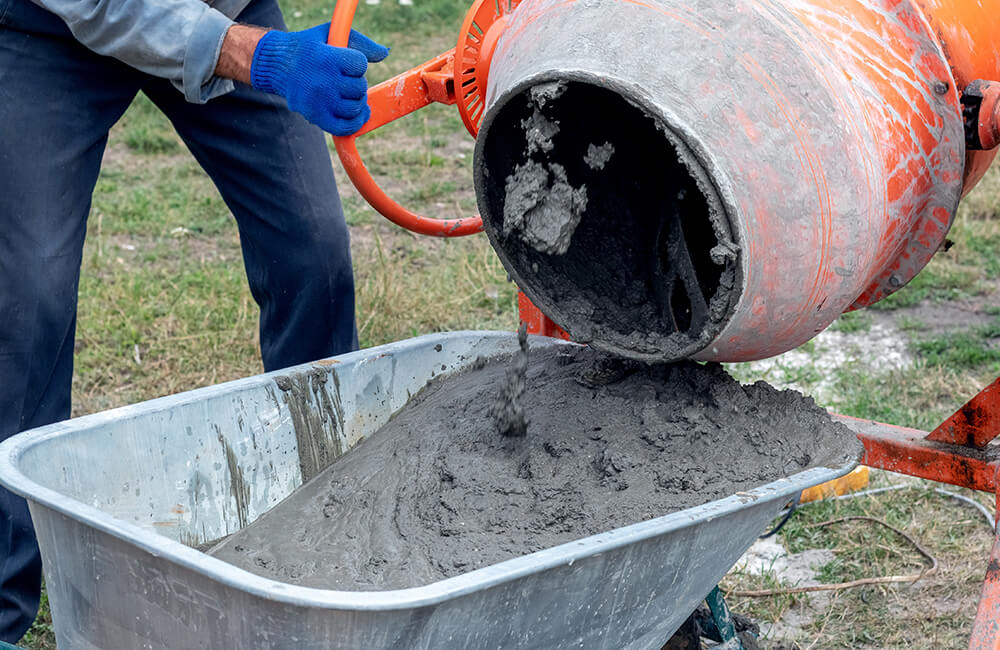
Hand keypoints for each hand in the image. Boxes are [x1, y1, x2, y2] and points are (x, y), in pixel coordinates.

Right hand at [250, 23, 388, 135]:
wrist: (277, 65)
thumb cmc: (308, 48)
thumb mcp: (331, 35)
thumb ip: (360, 43)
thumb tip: (385, 53)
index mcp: (326, 58)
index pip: (360, 65)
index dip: (357, 65)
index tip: (347, 64)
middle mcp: (323, 82)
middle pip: (359, 88)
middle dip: (357, 84)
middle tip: (346, 80)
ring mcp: (320, 102)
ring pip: (355, 108)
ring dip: (357, 102)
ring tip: (348, 95)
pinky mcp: (316, 117)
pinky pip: (344, 127)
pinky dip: (355, 123)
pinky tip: (358, 115)